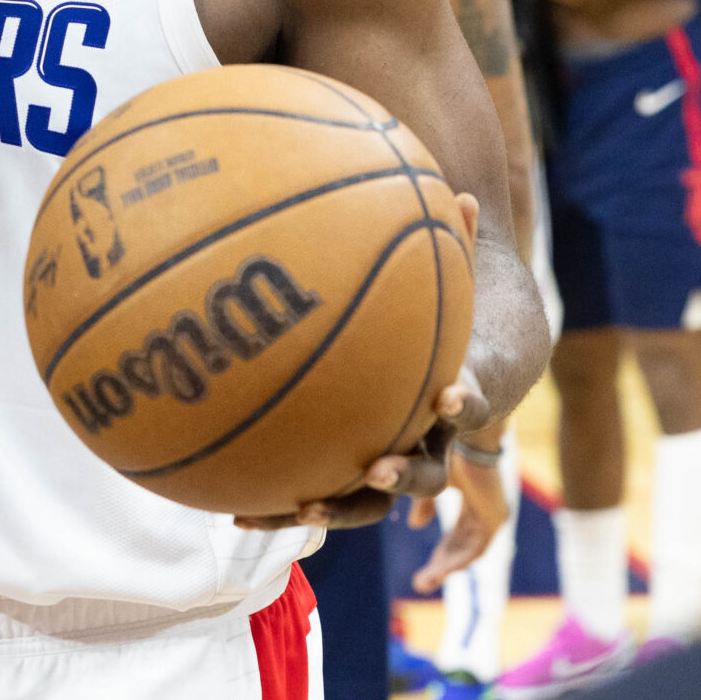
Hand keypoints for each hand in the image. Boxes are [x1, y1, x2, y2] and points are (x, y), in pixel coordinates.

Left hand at [236, 197, 491, 533]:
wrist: (451, 360)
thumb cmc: (445, 311)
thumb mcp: (454, 277)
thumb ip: (455, 241)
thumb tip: (459, 191)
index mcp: (457, 396)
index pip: (470, 401)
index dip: (465, 401)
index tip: (448, 397)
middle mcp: (426, 440)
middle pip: (429, 473)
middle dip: (403, 475)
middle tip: (376, 466)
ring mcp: (387, 461)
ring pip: (367, 500)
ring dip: (334, 507)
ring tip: (294, 508)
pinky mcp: (343, 472)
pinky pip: (316, 492)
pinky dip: (278, 504)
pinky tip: (230, 507)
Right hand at [407, 440, 508, 592]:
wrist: (465, 438)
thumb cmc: (447, 451)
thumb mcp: (430, 483)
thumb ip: (424, 504)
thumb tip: (415, 526)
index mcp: (473, 500)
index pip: (458, 535)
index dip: (440, 552)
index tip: (424, 571)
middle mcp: (485, 509)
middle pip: (462, 545)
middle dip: (441, 565)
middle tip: (420, 584)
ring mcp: (493, 514)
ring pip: (470, 550)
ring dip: (447, 566)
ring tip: (424, 581)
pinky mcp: (497, 518)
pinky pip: (478, 547)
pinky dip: (459, 559)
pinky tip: (442, 570)